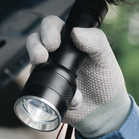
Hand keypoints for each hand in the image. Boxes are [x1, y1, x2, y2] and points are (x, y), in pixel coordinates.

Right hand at [26, 15, 130, 137]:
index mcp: (71, 41)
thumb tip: (75, 32)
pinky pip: (38, 87)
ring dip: (34, 63)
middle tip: (42, 56)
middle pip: (35, 40)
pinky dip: (52, 91)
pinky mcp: (45, 89)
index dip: (48, 30)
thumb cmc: (106, 81)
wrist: (104, 112)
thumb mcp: (105, 59)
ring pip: (32, 60)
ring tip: (42, 66)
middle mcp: (56, 53)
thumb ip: (96, 41)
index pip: (52, 26)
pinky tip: (73, 99)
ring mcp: (48, 70)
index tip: (54, 43)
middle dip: (34, 45)